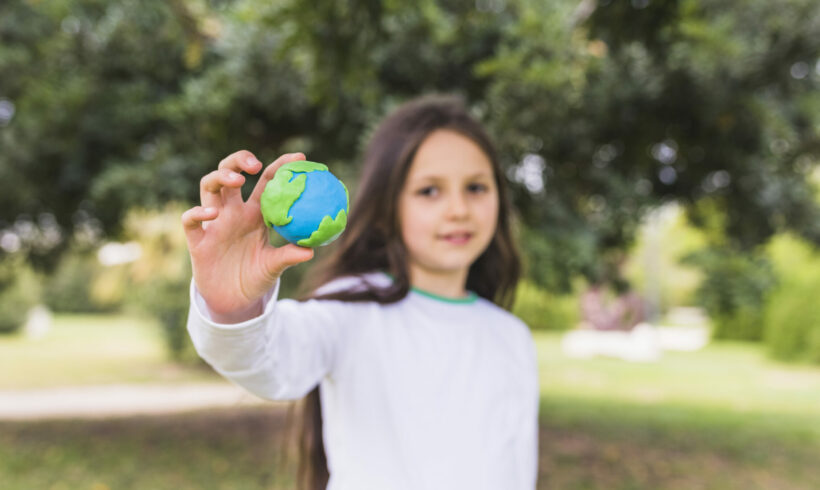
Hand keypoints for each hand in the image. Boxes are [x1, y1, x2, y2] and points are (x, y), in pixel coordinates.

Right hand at [182, 151, 314, 322]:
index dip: (280, 166)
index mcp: (255, 214)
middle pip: (230, 172)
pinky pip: (190, 220)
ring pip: (208, 187)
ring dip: (220, 177)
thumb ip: (289, 256)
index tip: (299, 157)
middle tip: (255, 165)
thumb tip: (311, 250)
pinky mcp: (198, 240)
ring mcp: (214, 223)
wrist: (233, 302)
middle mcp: (233, 212)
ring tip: (237, 181)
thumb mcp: (274, 267)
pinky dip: (198, 212)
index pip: (266, 181)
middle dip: (239, 160)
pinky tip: (212, 214)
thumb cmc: (256, 278)